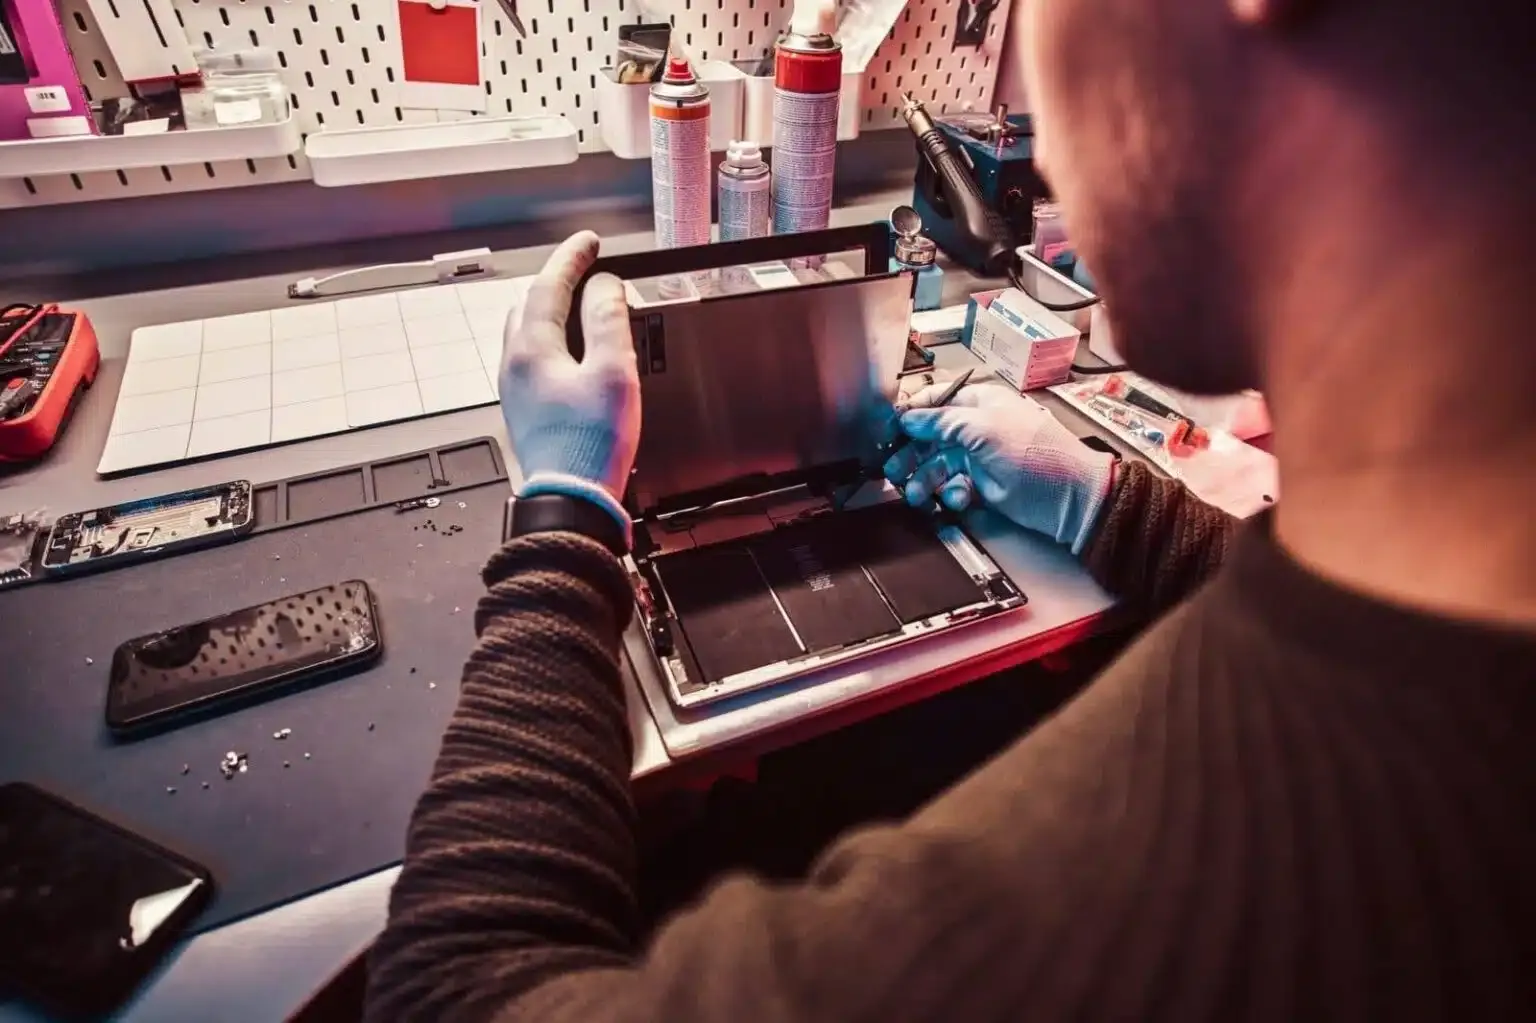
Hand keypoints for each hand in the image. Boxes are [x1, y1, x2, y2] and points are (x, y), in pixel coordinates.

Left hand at [500, 232, 639, 524]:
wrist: (572, 501)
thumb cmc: (590, 446)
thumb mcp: (614, 373)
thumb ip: (609, 321)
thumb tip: (605, 286)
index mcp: (532, 349)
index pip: (549, 285)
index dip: (572, 258)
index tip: (590, 242)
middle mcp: (515, 365)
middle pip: (529, 304)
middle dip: (558, 280)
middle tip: (586, 268)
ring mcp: (516, 389)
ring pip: (526, 331)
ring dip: (552, 309)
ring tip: (582, 305)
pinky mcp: (526, 410)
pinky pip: (532, 357)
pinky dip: (553, 338)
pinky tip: (572, 351)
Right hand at [883, 381, 1115, 553]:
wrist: (1070, 498)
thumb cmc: (1036, 455)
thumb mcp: (984, 430)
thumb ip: (942, 422)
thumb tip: (908, 417)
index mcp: (979, 403)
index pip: (933, 401)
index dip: (909, 414)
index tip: (886, 431)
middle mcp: (975, 427)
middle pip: (929, 436)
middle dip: (909, 453)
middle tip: (892, 470)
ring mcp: (977, 457)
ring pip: (936, 464)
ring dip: (923, 479)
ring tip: (916, 494)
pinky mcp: (981, 485)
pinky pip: (952, 486)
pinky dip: (950, 493)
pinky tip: (958, 498)